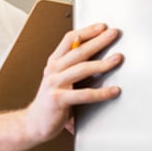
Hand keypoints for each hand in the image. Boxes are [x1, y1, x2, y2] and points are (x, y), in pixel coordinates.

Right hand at [23, 23, 121, 142]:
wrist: (34, 123)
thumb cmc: (50, 102)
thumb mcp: (59, 79)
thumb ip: (72, 67)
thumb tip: (96, 53)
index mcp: (54, 63)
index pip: (69, 39)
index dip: (86, 31)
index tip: (102, 27)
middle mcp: (53, 70)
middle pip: (78, 51)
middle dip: (98, 41)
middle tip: (114, 34)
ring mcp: (54, 84)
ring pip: (82, 69)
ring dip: (102, 63)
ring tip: (117, 59)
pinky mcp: (58, 100)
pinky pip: (84, 94)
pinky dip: (101, 93)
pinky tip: (113, 90)